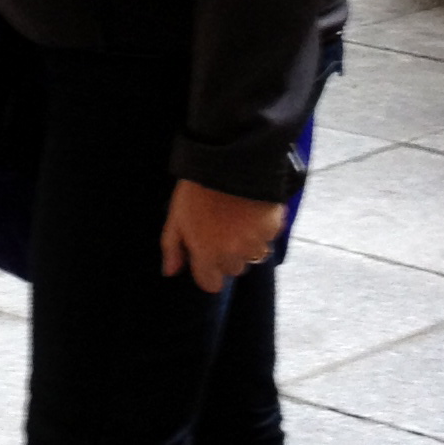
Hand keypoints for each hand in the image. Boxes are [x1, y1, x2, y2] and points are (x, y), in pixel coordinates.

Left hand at [161, 178, 284, 292]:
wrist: (229, 160)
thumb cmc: (197, 188)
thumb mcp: (176, 216)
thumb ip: (172, 247)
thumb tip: (170, 271)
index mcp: (207, 254)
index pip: (211, 284)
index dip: (208, 270)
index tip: (207, 254)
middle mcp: (233, 254)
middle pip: (233, 269)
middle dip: (228, 255)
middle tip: (222, 229)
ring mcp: (255, 242)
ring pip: (253, 255)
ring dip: (247, 243)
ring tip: (239, 218)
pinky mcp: (273, 227)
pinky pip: (269, 237)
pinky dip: (263, 228)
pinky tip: (253, 209)